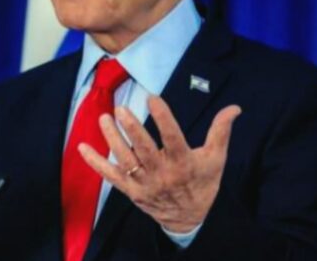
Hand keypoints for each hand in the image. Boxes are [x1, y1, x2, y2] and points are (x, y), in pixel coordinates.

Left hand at [78, 96, 240, 232]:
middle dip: (132, 130)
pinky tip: (82, 147)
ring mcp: (144, 185)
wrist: (189, 219)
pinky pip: (110, 176)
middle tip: (121, 109)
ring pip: (126, 161)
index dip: (163, 118)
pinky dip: (95, 163)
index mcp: (184, 164)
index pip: (173, 139)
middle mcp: (162, 175)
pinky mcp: (131, 192)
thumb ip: (221, 131)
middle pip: (145, 151)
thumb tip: (235, 108)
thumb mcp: (216, 159)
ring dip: (112, 140)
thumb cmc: (203, 183)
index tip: (153, 97)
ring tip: (104, 118)